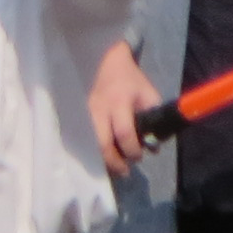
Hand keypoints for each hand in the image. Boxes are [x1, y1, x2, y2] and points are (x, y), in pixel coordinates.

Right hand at [88, 40, 160, 175]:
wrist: (107, 60)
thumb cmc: (131, 79)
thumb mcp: (149, 94)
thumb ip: (154, 118)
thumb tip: (153, 146)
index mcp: (119, 101)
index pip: (124, 132)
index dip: (132, 150)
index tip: (139, 156)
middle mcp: (99, 108)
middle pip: (102, 142)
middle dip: (114, 161)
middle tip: (124, 171)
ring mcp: (86, 111)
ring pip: (90, 143)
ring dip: (103, 158)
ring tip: (115, 167)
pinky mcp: (79, 114)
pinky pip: (85, 137)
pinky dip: (93, 150)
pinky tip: (102, 156)